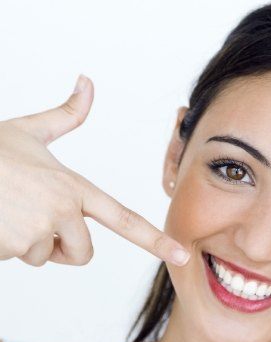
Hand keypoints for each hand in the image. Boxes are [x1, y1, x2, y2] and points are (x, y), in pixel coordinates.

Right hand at [0, 74, 189, 266]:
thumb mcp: (30, 131)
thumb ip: (66, 115)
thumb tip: (87, 82)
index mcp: (75, 187)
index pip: (125, 219)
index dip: (156, 240)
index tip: (181, 255)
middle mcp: (63, 210)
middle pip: (83, 253)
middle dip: (62, 246)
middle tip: (34, 220)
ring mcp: (38, 230)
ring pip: (45, 256)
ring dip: (29, 243)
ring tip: (9, 212)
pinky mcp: (13, 246)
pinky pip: (19, 258)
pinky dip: (6, 245)